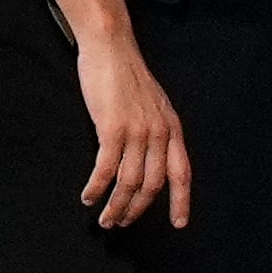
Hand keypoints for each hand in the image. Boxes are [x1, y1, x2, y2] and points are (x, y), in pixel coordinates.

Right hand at [75, 32, 191, 228]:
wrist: (111, 49)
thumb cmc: (127, 75)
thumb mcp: (154, 105)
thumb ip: (156, 131)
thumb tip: (149, 159)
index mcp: (172, 128)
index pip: (181, 173)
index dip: (182, 201)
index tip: (180, 223)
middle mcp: (159, 133)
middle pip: (152, 185)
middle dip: (136, 210)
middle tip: (121, 223)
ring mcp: (137, 132)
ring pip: (129, 183)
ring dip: (116, 206)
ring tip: (105, 218)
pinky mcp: (112, 129)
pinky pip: (106, 169)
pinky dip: (96, 187)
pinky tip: (89, 196)